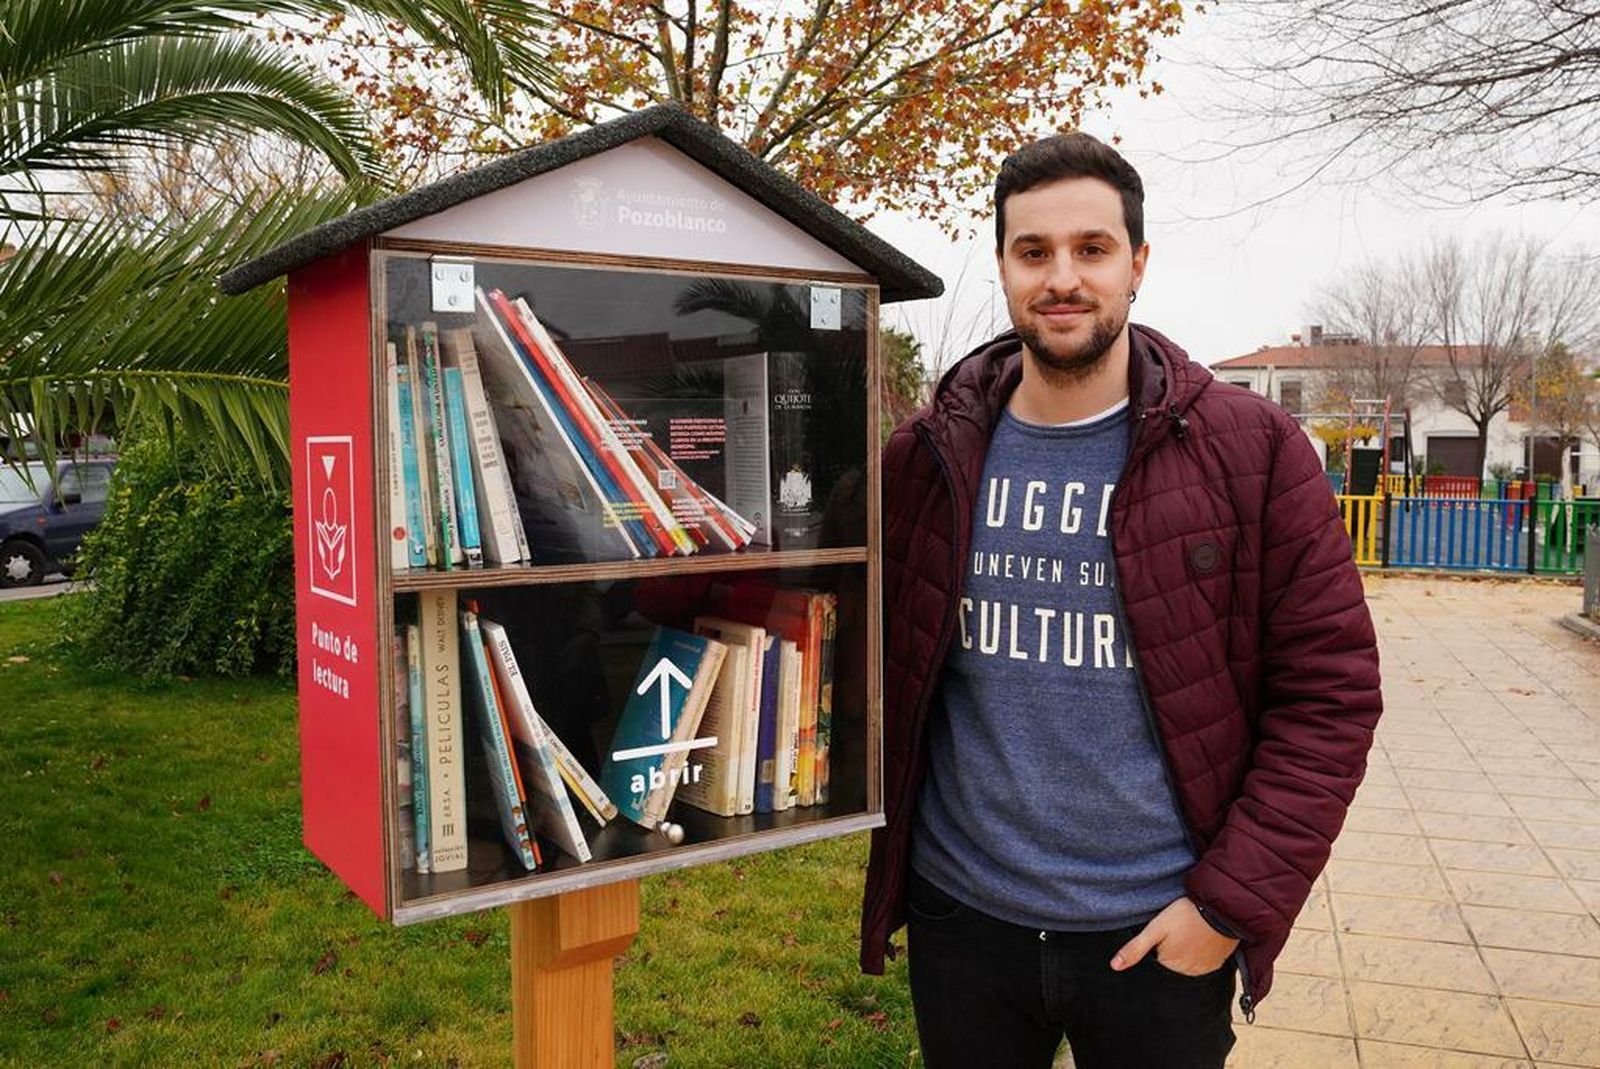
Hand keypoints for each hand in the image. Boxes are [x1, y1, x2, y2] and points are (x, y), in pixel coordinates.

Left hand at [1110, 897, 1238, 976]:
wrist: (1221, 908)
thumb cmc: (1186, 914)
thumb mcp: (1156, 928)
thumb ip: (1135, 948)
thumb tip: (1114, 967)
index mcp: (1170, 967)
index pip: (1154, 968)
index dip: (1154, 953)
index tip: (1158, 941)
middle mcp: (1188, 974)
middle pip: (1170, 968)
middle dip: (1168, 956)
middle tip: (1174, 935)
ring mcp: (1205, 969)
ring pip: (1187, 967)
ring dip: (1184, 956)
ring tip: (1185, 936)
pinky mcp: (1217, 963)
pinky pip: (1203, 964)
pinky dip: (1198, 955)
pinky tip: (1197, 940)